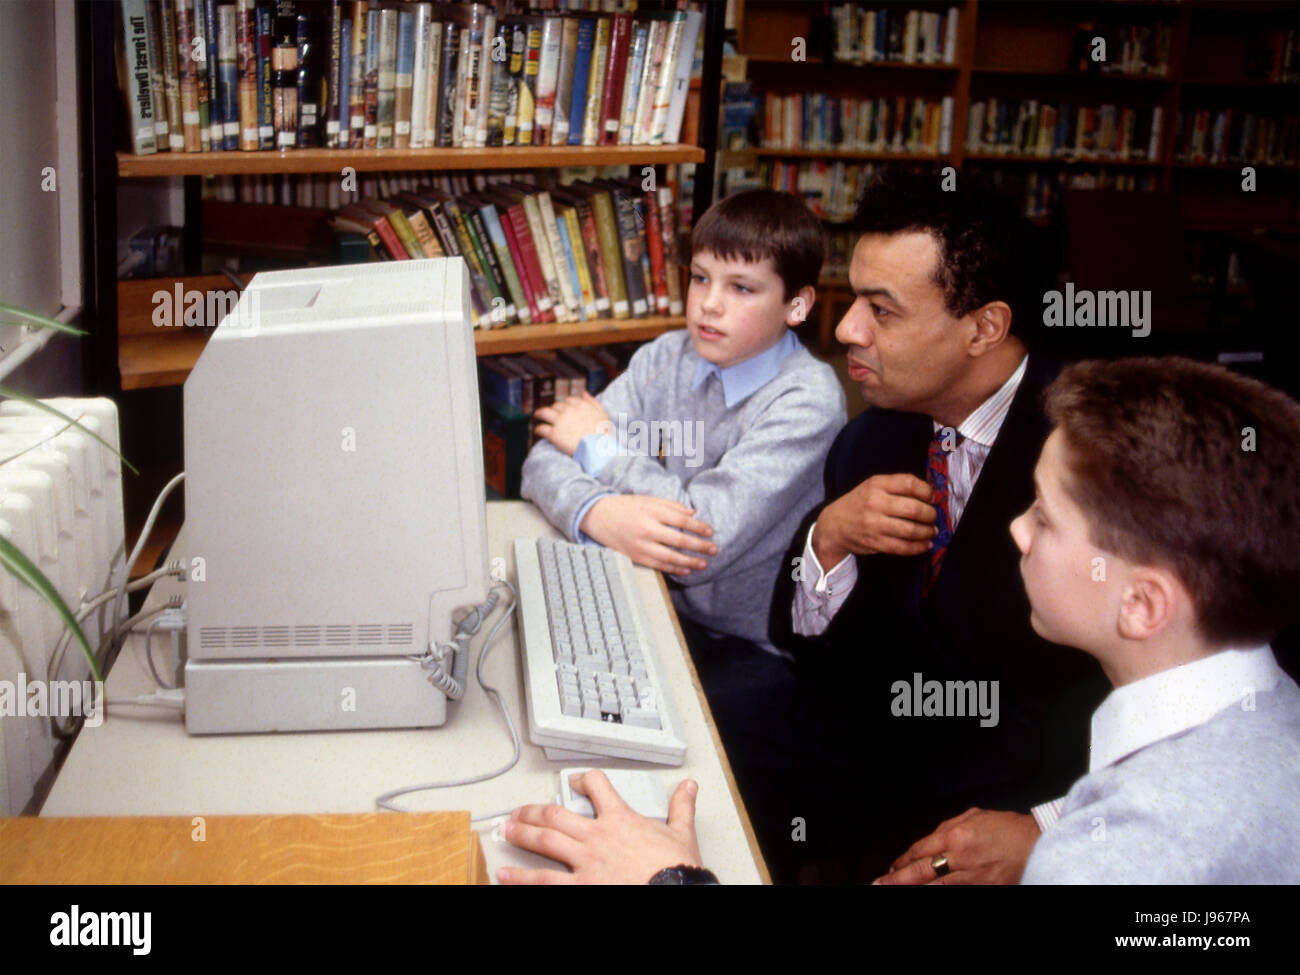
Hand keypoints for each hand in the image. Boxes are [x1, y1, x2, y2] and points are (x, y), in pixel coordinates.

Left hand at [498, 770, 703, 883]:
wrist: (673, 890)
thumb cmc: (676, 868)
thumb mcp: (682, 833)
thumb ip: (681, 807)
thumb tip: (688, 788)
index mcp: (620, 819)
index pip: (597, 787)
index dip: (582, 780)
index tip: (573, 780)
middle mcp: (597, 836)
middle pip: (556, 815)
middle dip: (534, 811)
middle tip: (519, 811)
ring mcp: (585, 861)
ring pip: (544, 841)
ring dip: (521, 834)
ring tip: (505, 831)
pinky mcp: (581, 886)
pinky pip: (544, 880)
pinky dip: (521, 878)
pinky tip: (505, 875)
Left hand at [534, 392, 611, 456]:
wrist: (598, 448)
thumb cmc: (603, 433)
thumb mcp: (603, 414)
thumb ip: (592, 402)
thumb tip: (583, 393)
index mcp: (580, 405)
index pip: (568, 400)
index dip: (566, 405)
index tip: (564, 409)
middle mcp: (568, 410)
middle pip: (556, 406)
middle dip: (554, 409)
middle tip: (551, 414)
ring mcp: (560, 421)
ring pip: (544, 413)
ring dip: (539, 413)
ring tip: (536, 416)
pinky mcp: (554, 434)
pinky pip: (542, 429)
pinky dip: (538, 429)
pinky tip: (537, 431)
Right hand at [581, 495, 715, 575]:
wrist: (598, 516)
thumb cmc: (626, 506)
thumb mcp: (648, 499)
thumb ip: (671, 505)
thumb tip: (693, 512)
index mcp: (652, 511)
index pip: (682, 520)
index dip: (699, 527)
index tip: (711, 531)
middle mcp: (647, 529)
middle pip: (680, 540)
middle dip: (699, 546)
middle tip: (714, 549)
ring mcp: (641, 545)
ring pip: (671, 557)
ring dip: (690, 562)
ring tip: (704, 563)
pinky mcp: (635, 556)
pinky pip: (658, 565)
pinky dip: (674, 568)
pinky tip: (686, 570)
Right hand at [812, 473, 936, 566]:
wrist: (834, 525)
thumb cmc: (859, 503)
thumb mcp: (872, 486)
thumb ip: (897, 486)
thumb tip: (930, 493)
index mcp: (877, 484)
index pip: (910, 483)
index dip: (926, 491)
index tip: (931, 497)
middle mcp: (875, 503)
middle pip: (915, 509)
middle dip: (930, 514)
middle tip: (933, 517)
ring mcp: (875, 524)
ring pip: (911, 530)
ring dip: (927, 532)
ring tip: (932, 531)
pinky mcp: (875, 543)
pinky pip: (903, 547)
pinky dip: (919, 547)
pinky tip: (925, 544)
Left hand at [874, 808, 1039, 884]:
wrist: (1038, 843)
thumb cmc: (1008, 828)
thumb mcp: (974, 816)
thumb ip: (949, 826)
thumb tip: (931, 838)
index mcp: (956, 834)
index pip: (920, 850)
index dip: (903, 860)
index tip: (892, 867)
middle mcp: (960, 857)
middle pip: (921, 871)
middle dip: (897, 879)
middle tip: (879, 884)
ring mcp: (973, 876)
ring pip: (936, 887)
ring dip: (914, 889)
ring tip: (896, 890)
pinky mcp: (985, 888)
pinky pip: (957, 892)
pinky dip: (941, 893)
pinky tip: (929, 893)